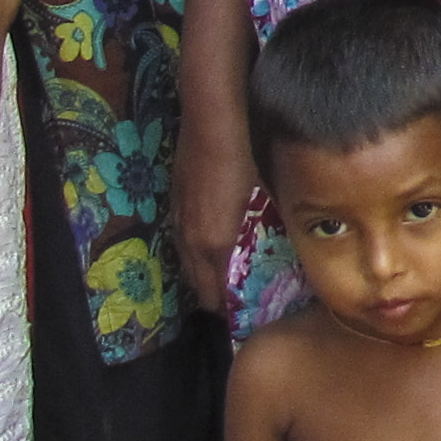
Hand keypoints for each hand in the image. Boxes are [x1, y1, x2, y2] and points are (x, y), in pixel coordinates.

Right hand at [174, 115, 260, 319]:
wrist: (212, 131)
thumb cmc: (245, 165)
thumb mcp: (261, 204)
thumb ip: (257, 236)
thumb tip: (266, 254)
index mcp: (216, 245)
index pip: (216, 296)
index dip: (229, 309)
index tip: (245, 310)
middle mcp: (193, 242)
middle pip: (199, 289)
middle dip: (216, 298)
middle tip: (236, 298)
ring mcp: (179, 226)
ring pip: (187, 268)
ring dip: (203, 277)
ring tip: (223, 277)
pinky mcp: (173, 210)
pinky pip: (181, 246)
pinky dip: (194, 256)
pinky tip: (207, 247)